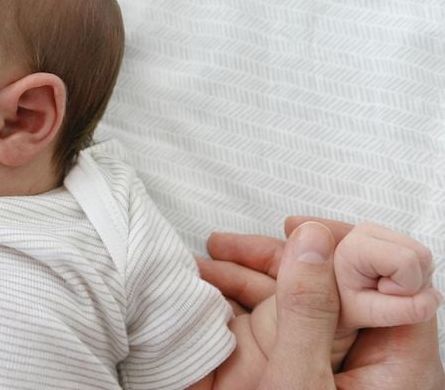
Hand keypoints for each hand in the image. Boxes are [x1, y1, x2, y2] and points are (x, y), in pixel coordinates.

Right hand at [198, 216, 444, 389]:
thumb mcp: (297, 383)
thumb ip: (308, 310)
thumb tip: (311, 238)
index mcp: (402, 364)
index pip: (391, 274)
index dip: (343, 242)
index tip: (294, 230)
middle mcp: (379, 364)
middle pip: (338, 283)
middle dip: (276, 258)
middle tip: (224, 245)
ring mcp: (345, 372)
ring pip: (307, 304)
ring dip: (252, 282)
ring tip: (202, 270)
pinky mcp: (317, 379)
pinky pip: (290, 331)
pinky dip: (250, 312)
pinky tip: (214, 303)